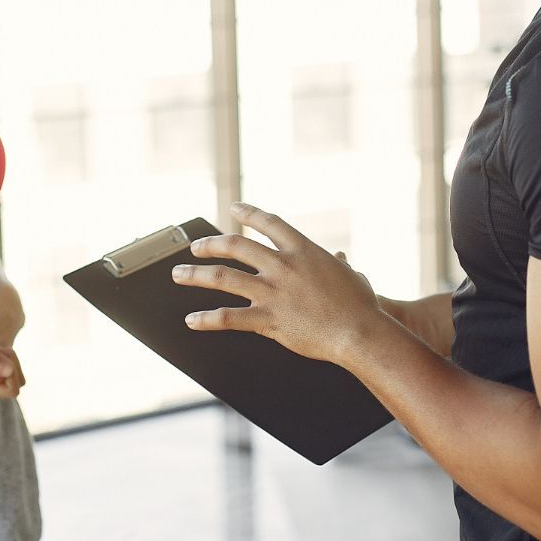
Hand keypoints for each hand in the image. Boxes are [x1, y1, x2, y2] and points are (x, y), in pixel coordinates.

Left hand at [171, 202, 389, 365]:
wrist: (359, 332)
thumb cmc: (361, 306)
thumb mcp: (351, 275)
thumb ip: (339, 265)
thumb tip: (340, 259)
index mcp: (303, 250)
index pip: (269, 223)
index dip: (249, 213)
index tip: (234, 208)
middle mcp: (283, 266)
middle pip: (237, 245)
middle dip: (211, 244)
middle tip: (195, 246)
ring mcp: (273, 292)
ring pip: (224, 278)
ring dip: (197, 275)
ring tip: (179, 274)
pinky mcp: (268, 319)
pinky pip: (229, 317)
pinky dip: (207, 319)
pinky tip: (192, 320)